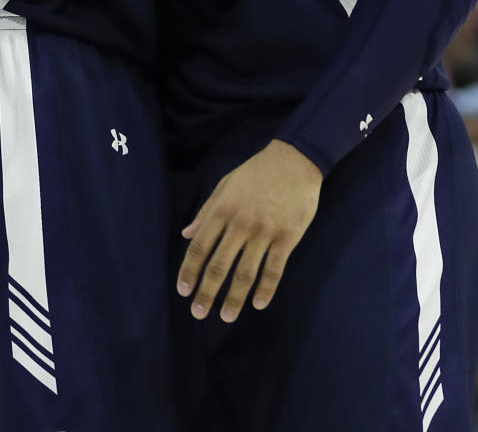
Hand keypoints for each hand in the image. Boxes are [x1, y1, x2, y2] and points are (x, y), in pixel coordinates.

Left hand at [177, 140, 321, 322]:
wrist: (294, 160)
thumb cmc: (256, 172)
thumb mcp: (225, 185)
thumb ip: (206, 211)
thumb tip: (186, 234)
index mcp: (222, 209)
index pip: (200, 246)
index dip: (190, 271)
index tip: (183, 291)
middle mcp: (240, 223)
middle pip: (219, 265)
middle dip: (207, 292)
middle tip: (198, 313)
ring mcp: (265, 232)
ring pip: (245, 272)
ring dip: (234, 298)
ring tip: (226, 316)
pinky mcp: (287, 237)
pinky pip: (274, 269)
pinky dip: (266, 288)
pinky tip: (258, 304)